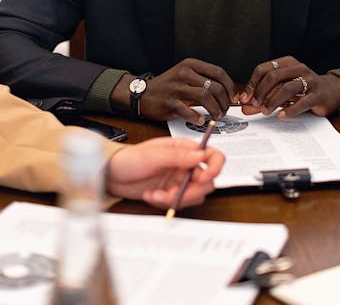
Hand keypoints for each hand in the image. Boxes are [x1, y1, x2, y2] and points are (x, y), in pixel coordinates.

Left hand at [105, 137, 224, 208]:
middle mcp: (185, 165)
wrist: (112, 175)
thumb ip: (178, 156)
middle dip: (190, 191)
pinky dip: (166, 203)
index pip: (212, 156)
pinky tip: (151, 196)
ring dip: (177, 198)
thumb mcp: (153, 156)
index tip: (202, 177)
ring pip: (194, 195)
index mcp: (185, 149)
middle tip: (173, 192)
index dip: (214, 167)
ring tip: (158, 195)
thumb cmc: (130, 158)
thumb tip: (200, 155)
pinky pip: (179, 202)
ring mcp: (179, 180)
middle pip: (206, 181)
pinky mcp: (171, 193)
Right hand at [111, 59, 236, 123]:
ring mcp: (176, 87)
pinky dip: (198, 117)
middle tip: (225, 110)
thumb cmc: (169, 86)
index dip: (230, 86)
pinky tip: (202, 120)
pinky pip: (188, 111)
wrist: (142, 94)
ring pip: (205, 97)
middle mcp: (184, 73)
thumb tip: (228, 93)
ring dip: (215, 109)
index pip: (219, 72)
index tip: (233, 97)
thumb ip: (204, 80)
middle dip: (224, 101)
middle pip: (214, 86)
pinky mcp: (169, 102)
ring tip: (217, 116)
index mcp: (191, 64)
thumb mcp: (186, 75)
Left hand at [240, 56, 339, 118]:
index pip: (264, 69)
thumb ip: (264, 96)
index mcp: (287, 63)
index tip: (245, 98)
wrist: (331, 91)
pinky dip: (289, 110)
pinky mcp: (318, 94)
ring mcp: (310, 80)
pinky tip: (281, 115)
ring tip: (265, 111)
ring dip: (273, 101)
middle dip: (261, 92)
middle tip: (254, 106)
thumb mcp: (283, 89)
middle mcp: (298, 68)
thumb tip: (245, 106)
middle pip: (273, 77)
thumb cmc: (303, 89)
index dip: (252, 83)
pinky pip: (302, 102)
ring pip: (287, 88)